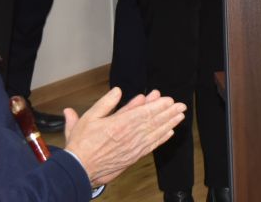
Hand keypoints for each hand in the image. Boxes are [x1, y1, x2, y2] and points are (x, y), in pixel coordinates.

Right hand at [64, 87, 185, 186]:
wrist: (78, 169)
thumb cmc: (81, 144)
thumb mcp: (89, 118)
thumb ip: (105, 103)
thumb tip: (117, 91)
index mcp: (120, 124)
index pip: (144, 112)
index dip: (158, 105)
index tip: (168, 99)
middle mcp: (130, 136)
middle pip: (154, 121)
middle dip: (169, 112)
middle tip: (181, 105)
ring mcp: (133, 147)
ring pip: (155, 133)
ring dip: (169, 123)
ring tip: (180, 116)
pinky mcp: (133, 157)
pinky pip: (151, 146)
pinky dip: (162, 139)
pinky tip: (169, 133)